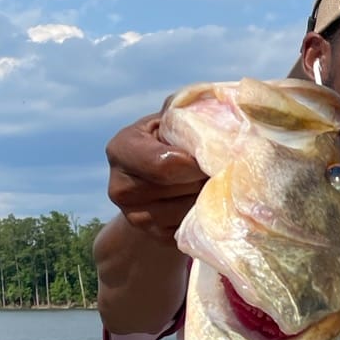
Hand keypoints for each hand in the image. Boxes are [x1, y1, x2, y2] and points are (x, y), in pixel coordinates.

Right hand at [106, 113, 206, 242]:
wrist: (158, 183)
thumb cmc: (169, 142)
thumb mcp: (170, 120)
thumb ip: (184, 110)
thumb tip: (219, 102)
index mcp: (121, 149)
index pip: (164, 164)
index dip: (196, 162)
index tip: (213, 156)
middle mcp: (120, 188)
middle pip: (181, 188)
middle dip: (205, 177)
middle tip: (218, 167)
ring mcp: (135, 218)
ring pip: (188, 210)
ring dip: (208, 197)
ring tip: (211, 182)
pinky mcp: (155, 238)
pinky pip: (190, 229)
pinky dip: (204, 215)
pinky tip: (205, 201)